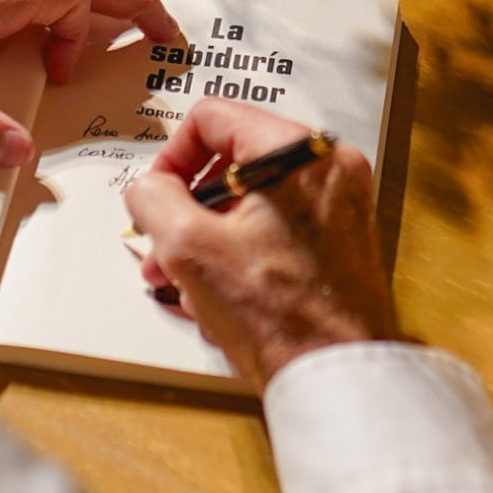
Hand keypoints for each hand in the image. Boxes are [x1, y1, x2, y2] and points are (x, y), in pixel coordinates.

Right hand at [123, 99, 397, 389]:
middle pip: (233, 163)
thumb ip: (154, 199)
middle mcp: (329, 167)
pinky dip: (243, 253)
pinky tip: (222, 298)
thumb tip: (149, 188)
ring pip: (252, 202)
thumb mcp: (189, 248)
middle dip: (187, 212)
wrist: (337, 374)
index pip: (214, 118)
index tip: (158, 196)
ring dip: (210, 240)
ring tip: (188, 285)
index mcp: (298, 151)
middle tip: (165, 250)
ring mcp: (341, 204)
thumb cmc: (282, 316)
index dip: (172, 157)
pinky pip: (277, 229)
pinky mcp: (343, 240)